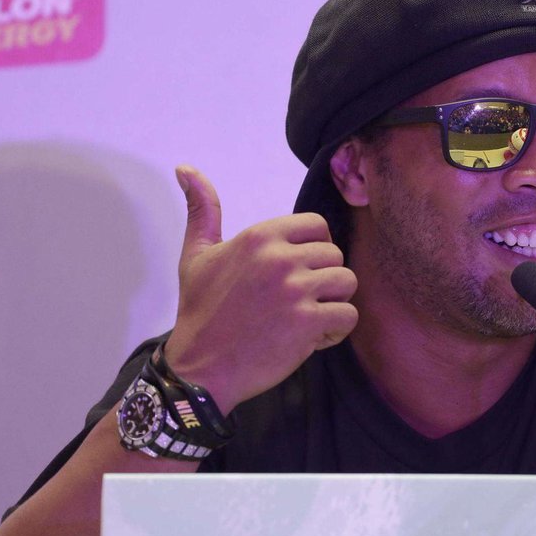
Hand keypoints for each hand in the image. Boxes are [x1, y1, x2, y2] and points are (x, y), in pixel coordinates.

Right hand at [163, 165, 357, 414]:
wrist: (199, 368)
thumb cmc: (200, 311)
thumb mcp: (197, 254)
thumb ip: (203, 210)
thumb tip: (186, 168)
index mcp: (259, 236)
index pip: (317, 226)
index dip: (314, 249)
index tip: (296, 271)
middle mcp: (280, 257)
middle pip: (335, 255)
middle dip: (323, 279)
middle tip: (297, 300)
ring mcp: (295, 289)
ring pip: (347, 282)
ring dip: (333, 302)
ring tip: (308, 316)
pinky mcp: (308, 322)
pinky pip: (348, 315)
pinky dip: (337, 329)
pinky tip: (313, 337)